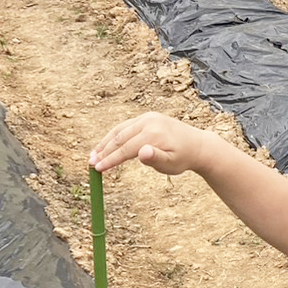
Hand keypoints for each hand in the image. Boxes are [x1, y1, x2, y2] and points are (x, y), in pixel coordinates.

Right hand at [90, 112, 213, 175]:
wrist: (197, 145)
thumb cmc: (183, 158)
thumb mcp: (171, 163)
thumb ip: (155, 159)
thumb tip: (142, 152)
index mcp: (153, 133)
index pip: (125, 149)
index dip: (110, 160)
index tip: (97, 170)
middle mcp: (149, 121)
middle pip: (120, 137)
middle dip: (103, 151)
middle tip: (90, 164)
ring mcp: (148, 117)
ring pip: (120, 130)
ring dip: (106, 142)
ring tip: (94, 155)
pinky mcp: (148, 117)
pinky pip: (126, 126)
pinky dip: (115, 136)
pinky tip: (107, 145)